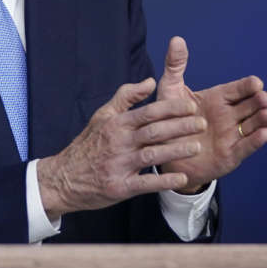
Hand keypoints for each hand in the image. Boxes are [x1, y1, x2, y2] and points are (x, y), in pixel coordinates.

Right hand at [36, 78, 207, 219]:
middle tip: (202, 124)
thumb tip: (150, 81)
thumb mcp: (102, 116)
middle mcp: (118, 142)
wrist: (64, 177)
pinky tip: (182, 178)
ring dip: (176, 150)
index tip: (192, 105)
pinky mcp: (119, 187)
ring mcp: (118, 165)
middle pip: (154, 131)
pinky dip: (164, 181)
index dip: (172, 108)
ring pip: (152, 155)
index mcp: (116, 124)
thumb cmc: (88, 145)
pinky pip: (145, 183)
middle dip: (180, 127)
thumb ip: (126, 97)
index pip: (149, 112)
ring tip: (196, 147)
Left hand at [155, 36, 266, 191]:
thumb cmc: (167, 119)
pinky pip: (245, 147)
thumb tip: (176, 39)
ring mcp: (231, 135)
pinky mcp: (230, 155)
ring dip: (261, 120)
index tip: (256, 82)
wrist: (162, 152)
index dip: (248, 86)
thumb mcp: (170, 91)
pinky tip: (264, 134)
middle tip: (264, 98)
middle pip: (250, 106)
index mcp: (218, 99)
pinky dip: (255, 141)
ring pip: (252, 126)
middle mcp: (228, 116)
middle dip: (259, 101)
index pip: (238, 89)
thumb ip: (175, 66)